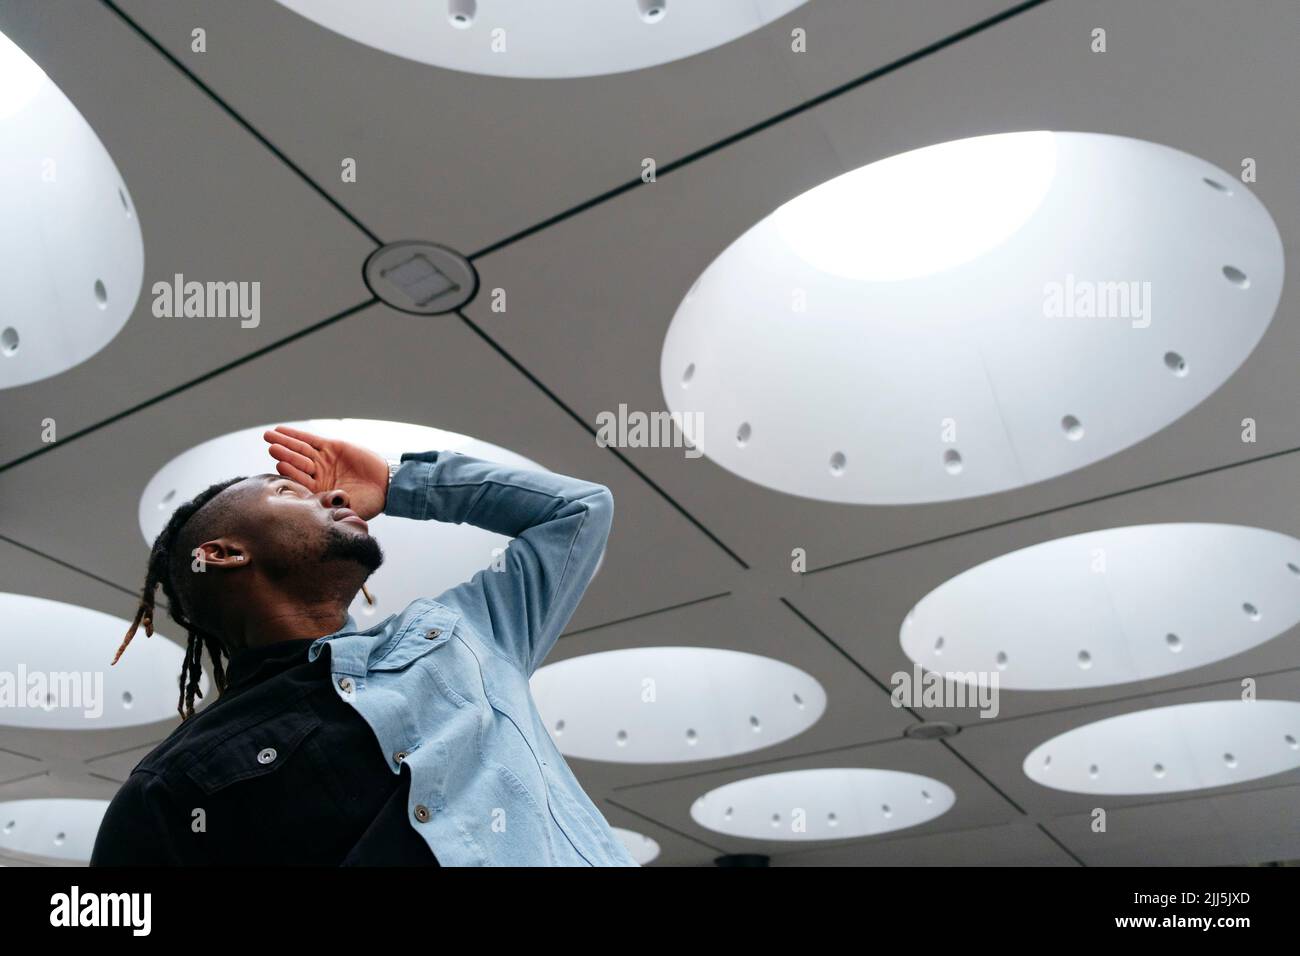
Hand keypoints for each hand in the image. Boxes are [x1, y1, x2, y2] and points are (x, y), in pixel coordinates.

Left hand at [263, 425, 388, 519]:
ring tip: (269, 435)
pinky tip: (281, 431)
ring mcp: (323, 460)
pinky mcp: (331, 446)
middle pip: (296, 463)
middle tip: (271, 446)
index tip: (280, 465)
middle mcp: (317, 475)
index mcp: (317, 491)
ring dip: (285, 442)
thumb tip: (318, 515)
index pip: (299, 481)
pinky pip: (310, 440)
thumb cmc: (369, 502)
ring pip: (300, 450)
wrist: (386, 485)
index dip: (291, 472)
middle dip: (283, 454)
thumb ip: (333, 509)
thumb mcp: (350, 509)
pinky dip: (296, 435)